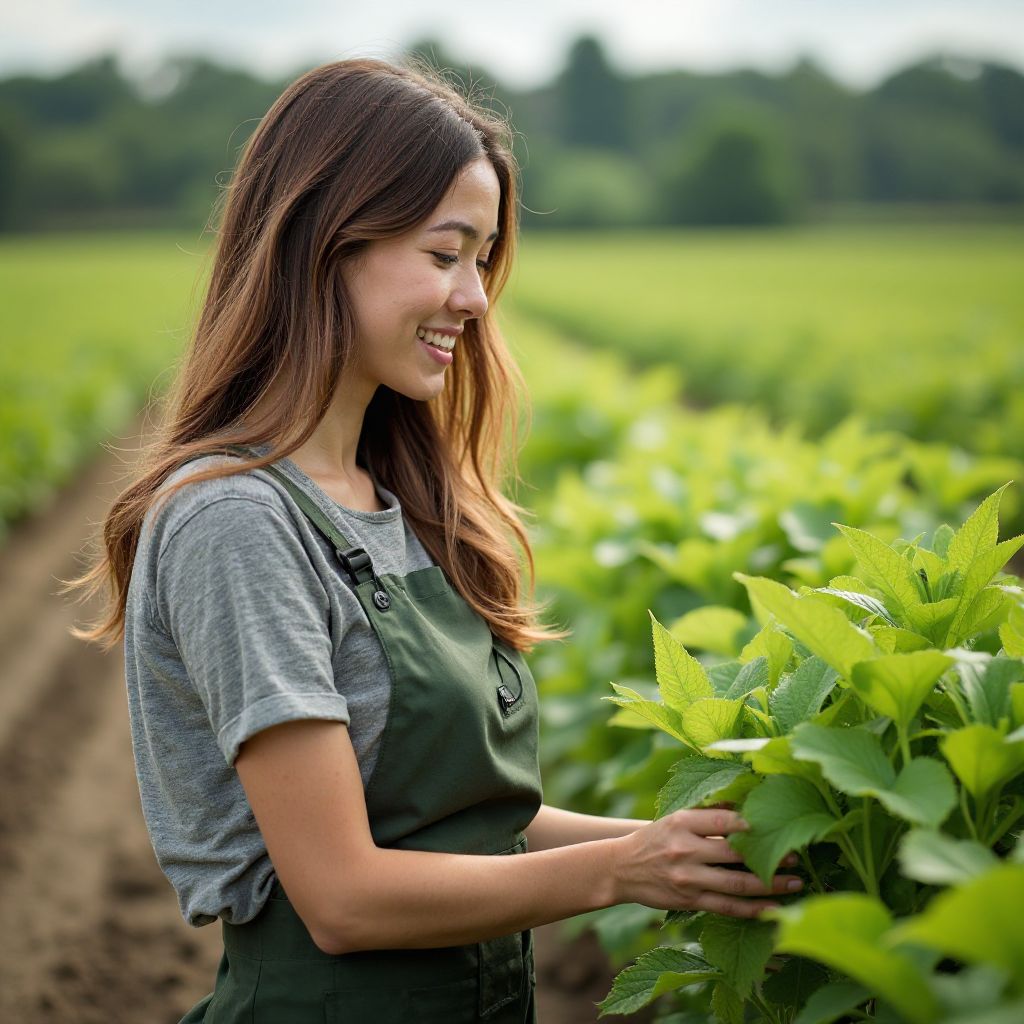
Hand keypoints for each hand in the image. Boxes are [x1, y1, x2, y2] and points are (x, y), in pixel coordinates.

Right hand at [613, 808, 802, 918]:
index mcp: (682, 822)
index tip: (777, 823)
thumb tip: (745, 805)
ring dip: (770, 885)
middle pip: (734, 854)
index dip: (751, 823)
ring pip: (736, 883)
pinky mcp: (690, 901)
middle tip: (797, 855)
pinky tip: (774, 908)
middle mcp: (685, 849)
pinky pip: (727, 907)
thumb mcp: (675, 817)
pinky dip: (753, 909)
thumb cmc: (655, 838)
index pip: (723, 820)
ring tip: (795, 882)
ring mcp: (688, 877)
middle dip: (769, 856)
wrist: (621, 867)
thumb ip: (707, 813)